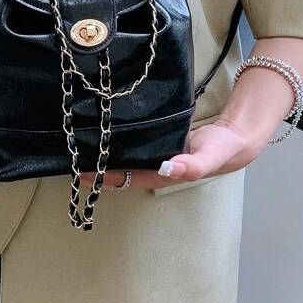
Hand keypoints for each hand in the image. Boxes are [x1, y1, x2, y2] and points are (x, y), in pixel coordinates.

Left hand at [80, 117, 266, 190]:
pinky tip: (103, 124)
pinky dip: (118, 135)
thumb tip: (167, 167)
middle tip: (69, 148)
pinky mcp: (156, 138)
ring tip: (78, 136)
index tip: (78, 168)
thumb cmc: (220, 150)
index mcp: (160, 175)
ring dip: (103, 148)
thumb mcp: (209, 158)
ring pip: (123, 153)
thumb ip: (192, 166)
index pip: (124, 177)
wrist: (234, 137)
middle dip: (94, 162)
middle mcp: (152, 165)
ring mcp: (153, 152)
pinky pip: (132, 139)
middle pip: (117, 167)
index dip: (101, 175)